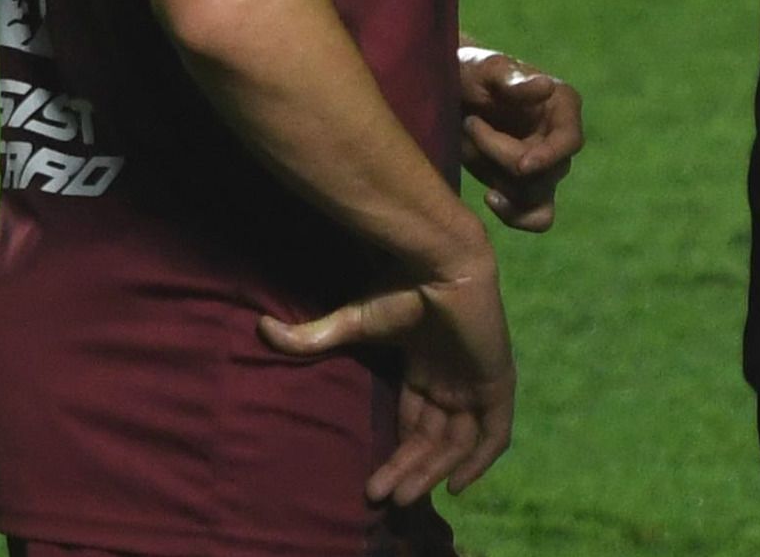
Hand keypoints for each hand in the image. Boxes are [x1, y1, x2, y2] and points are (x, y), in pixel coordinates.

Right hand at [259, 261, 515, 505]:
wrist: (441, 261)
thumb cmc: (402, 286)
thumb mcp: (355, 322)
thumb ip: (314, 336)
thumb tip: (263, 330)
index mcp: (427, 365)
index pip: (416, 420)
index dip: (398, 452)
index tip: (375, 483)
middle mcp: (453, 378)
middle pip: (434, 437)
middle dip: (409, 469)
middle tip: (382, 496)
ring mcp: (476, 381)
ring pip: (459, 441)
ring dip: (433, 471)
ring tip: (404, 496)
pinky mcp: (496, 381)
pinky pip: (495, 433)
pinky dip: (479, 460)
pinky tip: (456, 484)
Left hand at [458, 46, 583, 231]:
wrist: (448, 94)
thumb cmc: (470, 72)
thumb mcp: (486, 68)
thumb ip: (513, 81)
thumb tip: (547, 87)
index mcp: (562, 105)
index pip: (571, 141)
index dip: (550, 157)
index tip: (522, 165)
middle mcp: (560, 138)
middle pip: (546, 172)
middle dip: (502, 155)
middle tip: (470, 123)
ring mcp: (545, 165)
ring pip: (538, 197)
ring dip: (502, 182)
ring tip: (472, 150)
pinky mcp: (525, 186)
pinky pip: (535, 216)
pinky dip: (517, 216)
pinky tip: (490, 198)